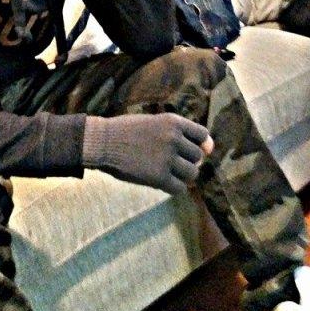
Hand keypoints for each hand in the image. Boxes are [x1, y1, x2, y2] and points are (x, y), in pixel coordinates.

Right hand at [83, 113, 213, 194]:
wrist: (102, 142)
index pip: (202, 135)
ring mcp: (166, 158)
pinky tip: (162, 183)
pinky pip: (179, 188)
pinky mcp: (158, 177)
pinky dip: (173, 188)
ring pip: (192, 173)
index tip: (192, 151)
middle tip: (171, 163)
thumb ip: (176, 133)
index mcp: (173, 122)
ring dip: (183, 176)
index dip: (200, 144)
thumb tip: (207, 152)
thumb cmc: (126, 131)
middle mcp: (173, 138)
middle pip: (198, 156)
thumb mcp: (153, 122)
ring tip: (169, 173)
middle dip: (187, 161)